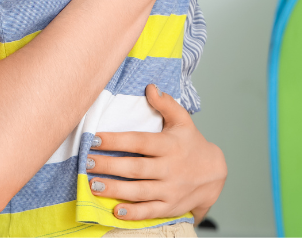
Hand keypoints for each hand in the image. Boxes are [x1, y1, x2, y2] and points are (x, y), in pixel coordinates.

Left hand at [86, 85, 226, 223]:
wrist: (215, 174)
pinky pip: (150, 212)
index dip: (116, 141)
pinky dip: (133, 213)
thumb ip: (166, 104)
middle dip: (109, 166)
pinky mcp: (170, 207)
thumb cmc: (192, 144)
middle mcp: (169, 168)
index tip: (94, 138)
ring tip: (92, 184)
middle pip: (135, 168)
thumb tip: (150, 87)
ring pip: (139, 191)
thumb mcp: (183, 121)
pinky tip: (115, 210)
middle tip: (86, 162)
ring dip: (115, 189)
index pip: (139, 142)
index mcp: (169, 145)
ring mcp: (170, 190)